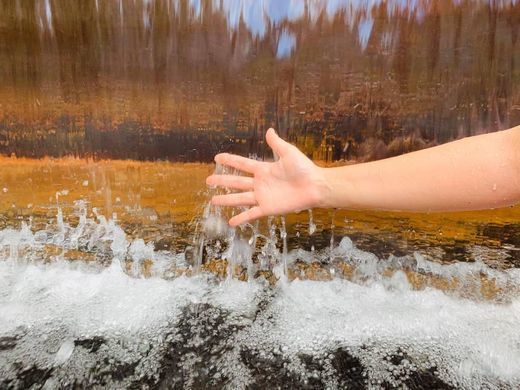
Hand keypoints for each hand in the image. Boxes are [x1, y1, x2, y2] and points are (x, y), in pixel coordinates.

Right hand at [206, 128, 328, 225]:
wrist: (316, 186)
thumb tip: (269, 130)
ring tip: (213, 201)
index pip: (242, 164)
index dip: (229, 161)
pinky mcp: (268, 208)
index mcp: (264, 170)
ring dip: (226, 200)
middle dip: (222, 181)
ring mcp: (263, 196)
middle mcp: (260, 183)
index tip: (217, 158)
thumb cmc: (305, 169)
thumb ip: (277, 144)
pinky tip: (231, 222)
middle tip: (208, 181)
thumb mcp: (289, 153)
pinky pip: (251, 213)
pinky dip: (241, 218)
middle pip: (236, 182)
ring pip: (239, 198)